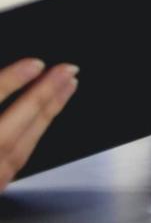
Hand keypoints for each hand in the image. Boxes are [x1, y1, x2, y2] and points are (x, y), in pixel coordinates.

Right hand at [0, 60, 78, 189]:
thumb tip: (10, 77)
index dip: (11, 82)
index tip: (36, 64)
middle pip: (14, 125)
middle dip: (44, 94)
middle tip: (69, 70)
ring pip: (23, 145)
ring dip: (48, 112)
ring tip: (68, 86)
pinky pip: (19, 158)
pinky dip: (36, 133)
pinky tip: (46, 118)